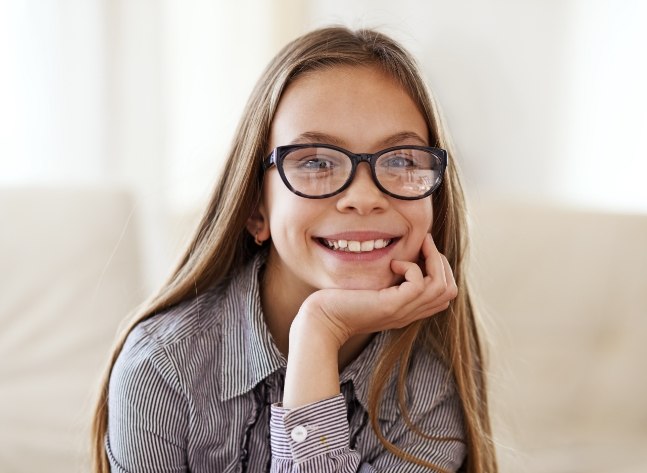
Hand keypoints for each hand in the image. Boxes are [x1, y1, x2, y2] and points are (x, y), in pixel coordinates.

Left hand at [296, 233, 457, 348]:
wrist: (322, 321)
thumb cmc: (340, 301)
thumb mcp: (372, 289)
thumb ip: (389, 280)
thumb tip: (399, 255)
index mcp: (408, 310)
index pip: (445, 294)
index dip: (441, 269)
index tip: (424, 249)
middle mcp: (410, 312)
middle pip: (450, 291)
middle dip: (442, 261)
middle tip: (424, 242)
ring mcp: (403, 311)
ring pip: (442, 287)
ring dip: (433, 259)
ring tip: (417, 245)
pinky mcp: (391, 306)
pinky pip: (419, 285)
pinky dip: (412, 267)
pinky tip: (394, 263)